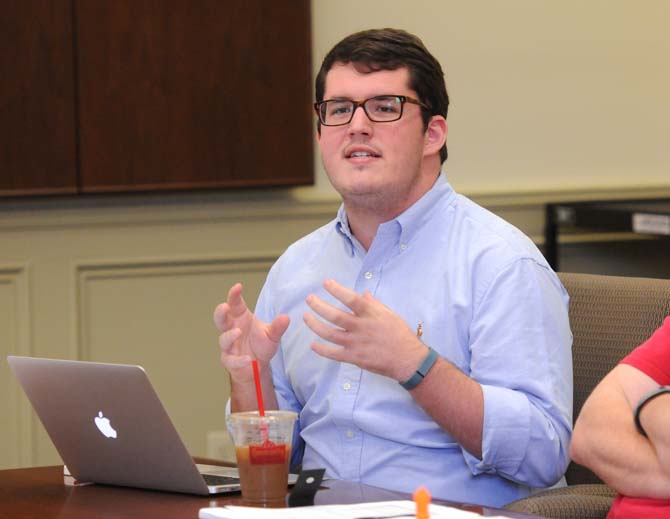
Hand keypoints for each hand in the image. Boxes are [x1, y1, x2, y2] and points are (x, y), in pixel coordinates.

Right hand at [213, 283, 289, 383]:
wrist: (257, 366)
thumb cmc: (261, 345)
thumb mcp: (272, 335)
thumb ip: (277, 327)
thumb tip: (286, 317)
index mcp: (240, 318)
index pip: (234, 304)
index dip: (234, 295)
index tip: (238, 286)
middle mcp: (232, 329)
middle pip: (220, 319)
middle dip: (220, 313)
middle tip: (225, 307)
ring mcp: (229, 346)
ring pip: (223, 339)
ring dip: (229, 336)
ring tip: (238, 332)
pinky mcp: (229, 360)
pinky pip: (231, 360)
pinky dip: (239, 360)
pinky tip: (248, 359)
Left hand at [303, 278, 426, 380]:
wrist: (408, 359)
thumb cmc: (400, 334)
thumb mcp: (390, 314)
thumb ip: (375, 304)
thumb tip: (364, 293)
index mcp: (371, 314)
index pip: (351, 299)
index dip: (337, 290)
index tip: (325, 283)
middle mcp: (361, 327)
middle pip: (335, 315)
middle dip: (319, 306)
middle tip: (309, 299)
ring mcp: (356, 343)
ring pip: (330, 333)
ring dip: (315, 325)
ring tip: (306, 317)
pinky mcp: (354, 358)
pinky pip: (334, 354)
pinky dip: (322, 350)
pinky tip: (313, 344)